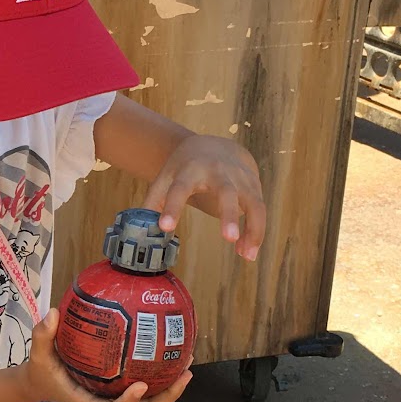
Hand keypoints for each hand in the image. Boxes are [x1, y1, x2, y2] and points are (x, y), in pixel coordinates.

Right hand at [20, 310, 192, 401]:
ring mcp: (115, 399)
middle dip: (166, 397)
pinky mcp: (119, 390)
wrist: (40, 383)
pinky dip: (161, 377)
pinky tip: (172, 355)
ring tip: (187, 367)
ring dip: (171, 389)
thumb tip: (52, 313)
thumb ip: (42, 335)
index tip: (143, 385)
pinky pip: (145, 389)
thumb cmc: (41, 371)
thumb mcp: (37, 354)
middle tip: (184, 375)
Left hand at [144, 134, 265, 259]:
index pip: (180, 188)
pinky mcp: (254, 185)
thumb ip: (155, 200)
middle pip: (226, 191)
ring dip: (253, 229)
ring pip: (253, 202)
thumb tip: (141, 228)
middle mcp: (219, 171)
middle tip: (228, 238)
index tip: (166, 227)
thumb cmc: (186, 167)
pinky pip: (259, 210)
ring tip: (246, 256)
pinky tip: (247, 251)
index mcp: (191, 169)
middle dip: (229, 214)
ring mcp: (240, 177)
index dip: (173, 207)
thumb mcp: (167, 177)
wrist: (215, 145)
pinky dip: (256, 231)